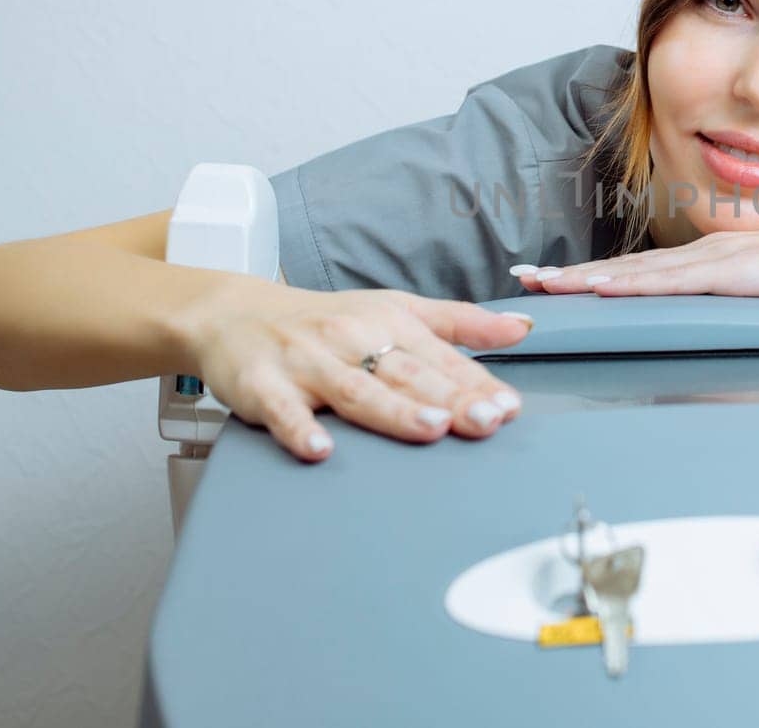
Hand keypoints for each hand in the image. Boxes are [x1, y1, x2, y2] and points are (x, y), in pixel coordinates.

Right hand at [182, 278, 534, 461]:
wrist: (235, 314)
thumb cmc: (325, 319)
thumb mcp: (396, 310)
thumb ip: (460, 323)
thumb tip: (522, 328)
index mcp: (390, 323)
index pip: (441, 359)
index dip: (477, 383)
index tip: (508, 407)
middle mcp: (353, 339)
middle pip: (408, 374)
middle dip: (449, 399)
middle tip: (486, 421)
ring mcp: (308, 363)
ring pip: (356, 390)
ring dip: (393, 411)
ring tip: (430, 429)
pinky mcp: (264, 385)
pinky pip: (283, 410)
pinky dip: (300, 428)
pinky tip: (320, 449)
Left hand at [511, 218, 758, 305]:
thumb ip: (735, 303)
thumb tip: (707, 322)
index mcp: (708, 260)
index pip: (638, 271)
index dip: (591, 277)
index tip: (551, 282)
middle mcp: (701, 255)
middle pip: (622, 269)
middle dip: (570, 276)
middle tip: (523, 280)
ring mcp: (713, 261)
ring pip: (635, 273)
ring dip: (585, 279)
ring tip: (544, 285)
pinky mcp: (731, 275)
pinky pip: (670, 283)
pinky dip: (630, 285)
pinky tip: (602, 289)